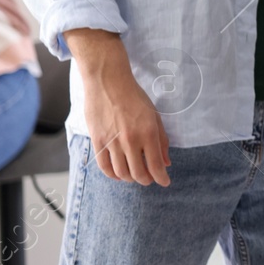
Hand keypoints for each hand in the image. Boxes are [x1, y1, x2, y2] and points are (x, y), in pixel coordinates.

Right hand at [68, 28, 170, 185]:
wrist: (108, 83)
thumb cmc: (135, 97)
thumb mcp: (155, 116)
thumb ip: (161, 140)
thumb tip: (166, 162)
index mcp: (148, 133)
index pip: (155, 166)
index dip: (161, 178)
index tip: (165, 182)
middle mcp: (130, 141)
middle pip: (138, 174)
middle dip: (147, 180)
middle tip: (150, 179)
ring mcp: (112, 142)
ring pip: (121, 173)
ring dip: (130, 178)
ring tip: (135, 175)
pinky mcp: (97, 141)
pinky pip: (104, 166)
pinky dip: (112, 175)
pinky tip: (118, 174)